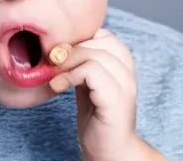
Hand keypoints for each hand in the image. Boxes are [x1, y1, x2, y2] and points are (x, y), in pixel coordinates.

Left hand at [48, 29, 163, 160]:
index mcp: (123, 65)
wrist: (109, 151)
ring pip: (94, 53)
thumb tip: (59, 45)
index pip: (103, 34)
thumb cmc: (96, 116)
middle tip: (54, 65)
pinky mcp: (116, 99)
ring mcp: (125, 85)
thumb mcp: (85, 81)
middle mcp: (128, 72)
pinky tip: (58, 86)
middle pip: (98, 40)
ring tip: (55, 77)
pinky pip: (92, 71)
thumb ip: (80, 62)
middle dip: (71, 50)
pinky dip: (70, 75)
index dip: (80, 40)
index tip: (63, 56)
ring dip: (67, 62)